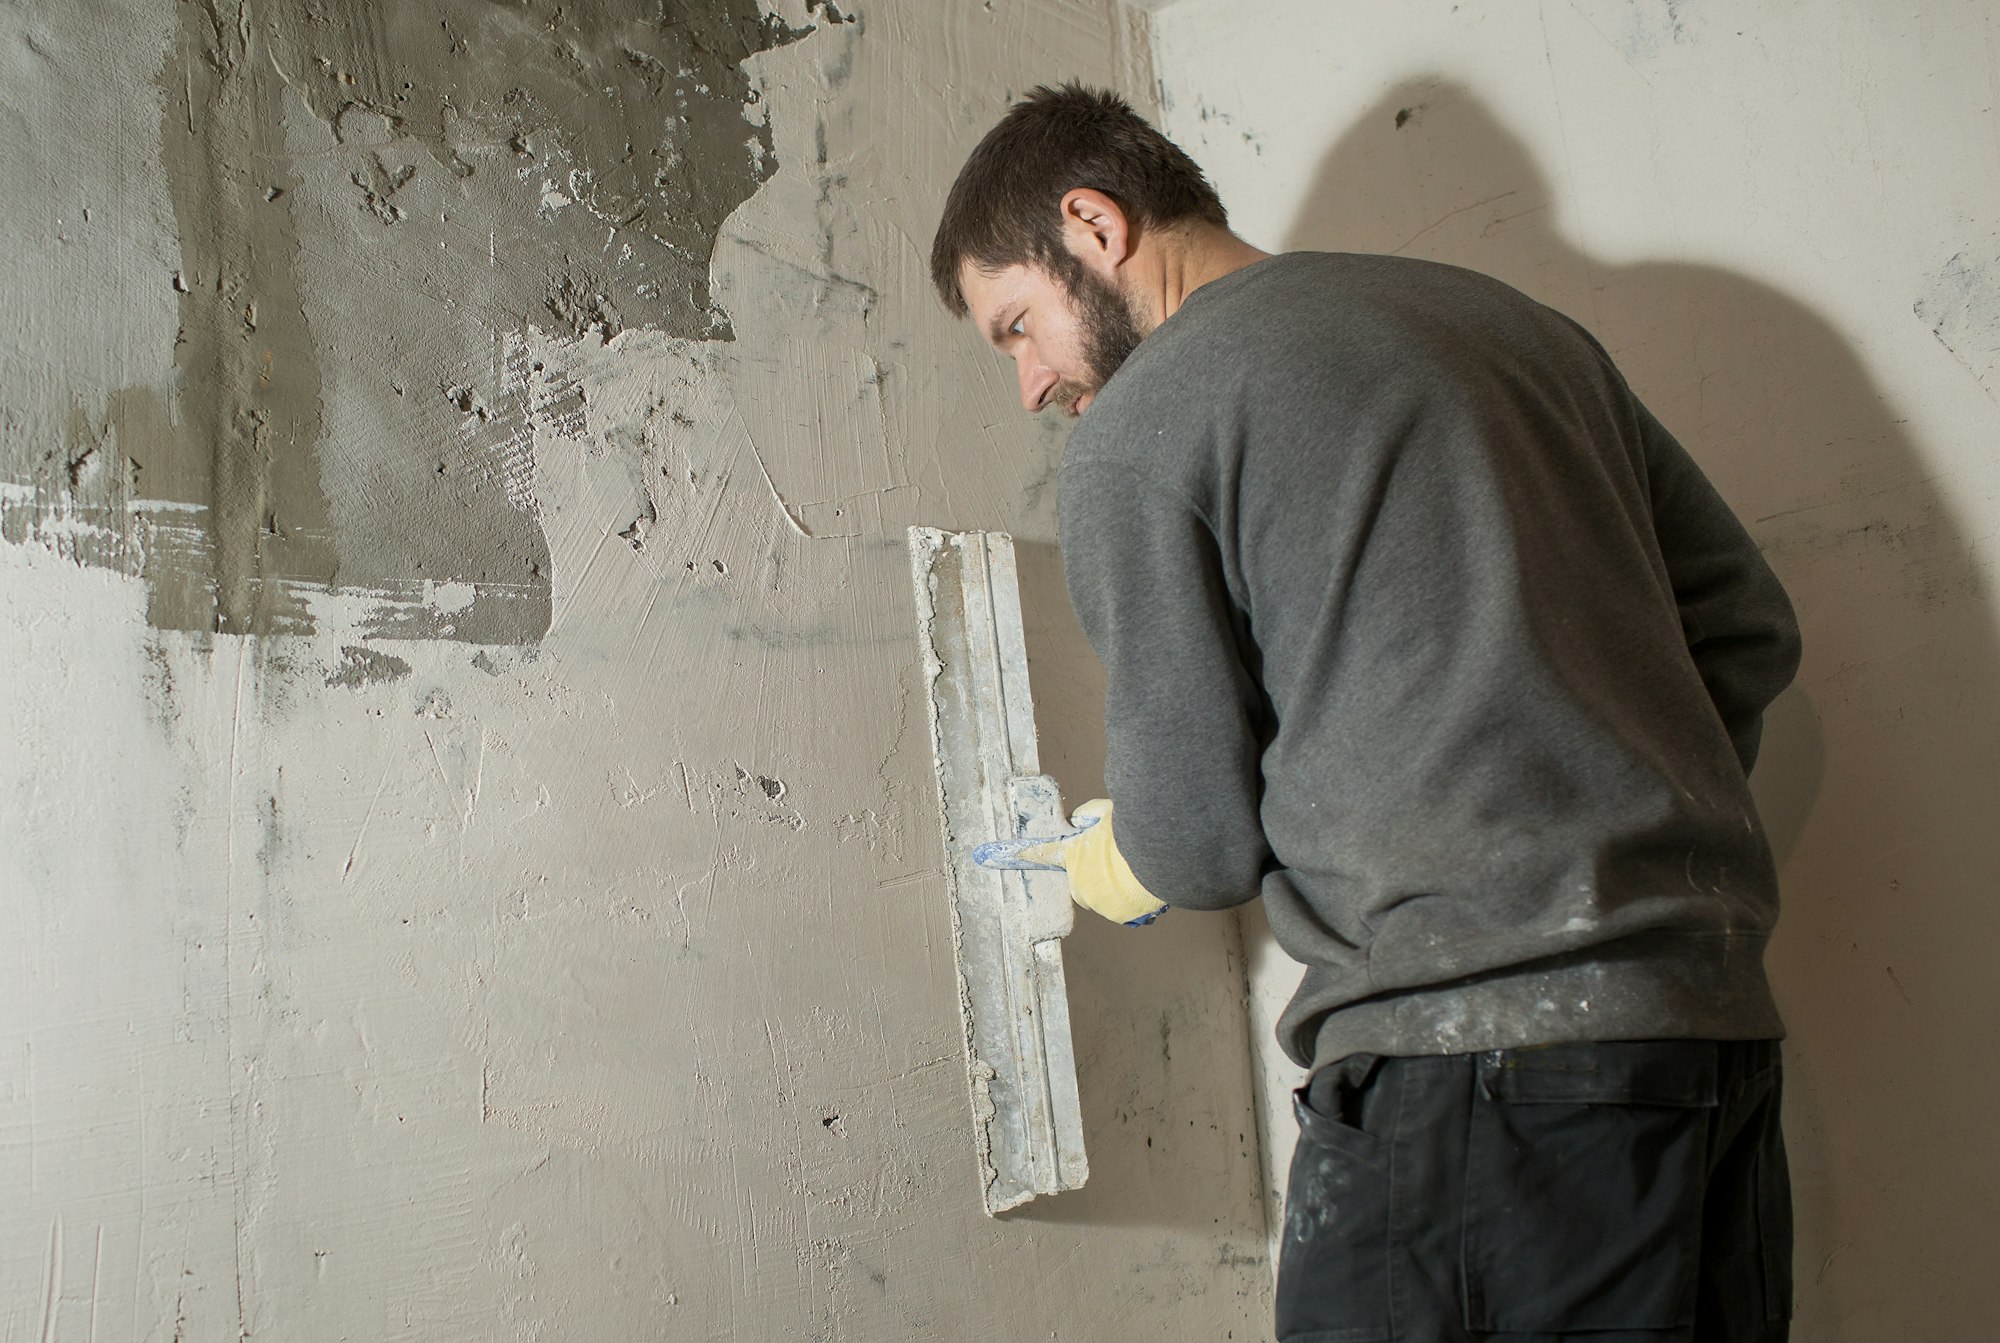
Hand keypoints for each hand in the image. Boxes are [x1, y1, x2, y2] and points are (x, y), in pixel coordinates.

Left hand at [1017, 799, 1166, 925]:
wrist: (1160, 858)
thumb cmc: (1132, 831)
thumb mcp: (1107, 811)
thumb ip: (1088, 815)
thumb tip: (1080, 821)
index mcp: (1073, 855)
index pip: (1042, 853)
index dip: (1022, 854)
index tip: (997, 855)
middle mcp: (1079, 882)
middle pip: (1079, 879)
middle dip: (1092, 872)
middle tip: (1114, 860)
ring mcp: (1097, 901)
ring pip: (1100, 894)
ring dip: (1111, 886)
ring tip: (1133, 870)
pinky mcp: (1116, 915)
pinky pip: (1119, 906)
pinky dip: (1127, 898)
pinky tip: (1141, 883)